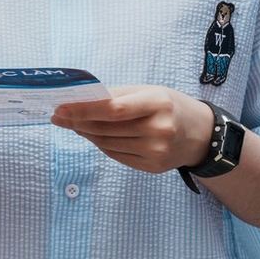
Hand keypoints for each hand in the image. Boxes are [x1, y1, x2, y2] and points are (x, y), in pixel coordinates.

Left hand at [52, 86, 212, 173]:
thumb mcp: (147, 91)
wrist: (201, 134)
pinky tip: (94, 135)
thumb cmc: (168, 106)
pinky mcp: (154, 167)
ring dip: (86, 134)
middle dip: (77, 122)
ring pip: (107, 144)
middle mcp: (160, 129)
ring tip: (74, 124)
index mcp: (158, 103)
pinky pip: (116, 155)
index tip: (60, 108)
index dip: (83, 110)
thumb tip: (77, 100)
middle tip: (59, 116)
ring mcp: (158, 151)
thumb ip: (114, 95)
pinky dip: (101, 144)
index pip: (113, 109)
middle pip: (106, 129)